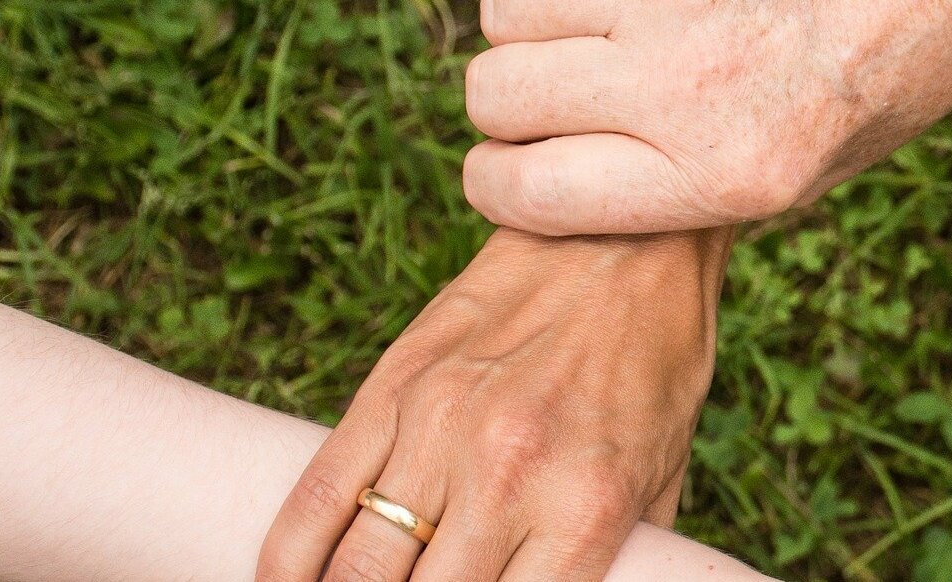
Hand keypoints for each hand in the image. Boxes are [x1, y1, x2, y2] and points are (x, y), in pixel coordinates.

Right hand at [258, 228, 732, 580]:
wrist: (624, 243)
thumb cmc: (654, 368)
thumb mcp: (664, 476)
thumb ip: (620, 560)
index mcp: (585, 510)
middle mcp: (507, 476)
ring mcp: (439, 429)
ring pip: (351, 570)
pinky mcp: (390, 389)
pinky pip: (314, 498)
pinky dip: (287, 563)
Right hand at [461, 0, 951, 235]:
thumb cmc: (887, 78)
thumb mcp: (808, 174)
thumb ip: (689, 187)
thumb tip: (571, 190)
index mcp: (727, 177)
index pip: (526, 193)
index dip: (499, 183)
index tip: (517, 170)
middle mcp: (692, 95)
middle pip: (497, 98)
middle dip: (511, 105)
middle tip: (563, 101)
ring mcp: (676, 11)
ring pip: (510, 20)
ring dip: (535, 29)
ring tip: (600, 37)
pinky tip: (625, 3)